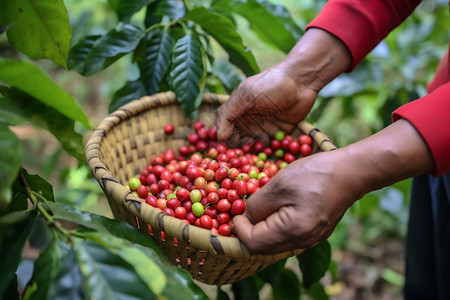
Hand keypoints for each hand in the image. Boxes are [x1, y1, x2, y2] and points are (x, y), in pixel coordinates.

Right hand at [217, 66, 317, 145]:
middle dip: (242, 149)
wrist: (301, 80)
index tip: (229, 150)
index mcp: (237, 111)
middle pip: (240, 142)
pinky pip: (273, 147)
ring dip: (256, 152)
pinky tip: (273, 150)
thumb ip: (229, 113)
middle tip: (246, 152)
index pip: (226, 131)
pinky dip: (272, 151)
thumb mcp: (246, 94)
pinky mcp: (280, 133)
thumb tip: (218, 136)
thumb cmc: (271, 84)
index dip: (226, 142)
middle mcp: (249, 121)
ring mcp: (264, 128)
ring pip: (255, 147)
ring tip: (260, 149)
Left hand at [233, 119, 433, 253]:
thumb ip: (258, 204)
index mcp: (293, 232)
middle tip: (242, 212)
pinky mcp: (316, 232)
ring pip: (276, 243)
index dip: (239, 229)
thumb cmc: (314, 174)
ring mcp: (311, 239)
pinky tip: (274, 210)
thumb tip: (247, 215)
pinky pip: (288, 236)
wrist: (351, 172)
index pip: (254, 243)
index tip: (236, 212)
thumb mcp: (279, 185)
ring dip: (261, 229)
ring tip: (256, 209)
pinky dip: (274, 227)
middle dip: (249, 231)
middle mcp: (302, 242)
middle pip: (264, 248)